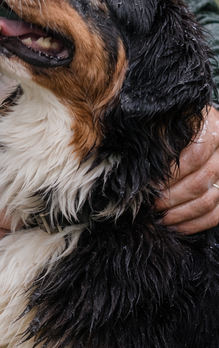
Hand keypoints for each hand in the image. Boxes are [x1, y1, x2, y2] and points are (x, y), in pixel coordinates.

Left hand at [156, 106, 218, 232]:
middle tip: (152, 203)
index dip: (173, 173)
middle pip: (201, 180)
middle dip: (172, 196)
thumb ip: (158, 133)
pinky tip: (174, 225)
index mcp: (210, 128)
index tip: (151, 182)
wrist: (195, 129)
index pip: (195, 155)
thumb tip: (136, 155)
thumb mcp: (165, 121)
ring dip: (180, 213)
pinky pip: (216, 215)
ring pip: (208, 200)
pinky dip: (194, 223)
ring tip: (159, 217)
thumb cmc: (170, 125)